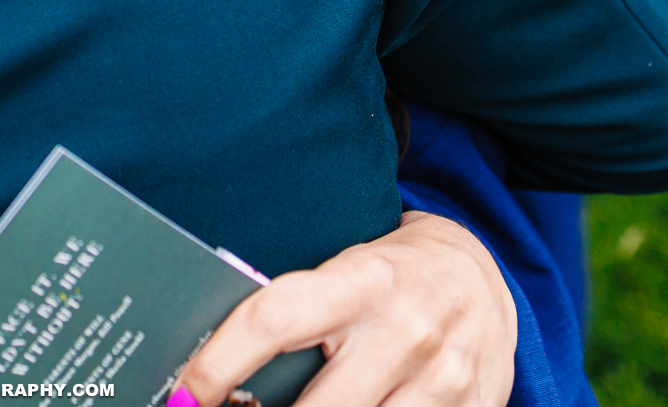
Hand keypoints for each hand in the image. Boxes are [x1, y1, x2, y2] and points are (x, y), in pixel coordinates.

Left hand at [169, 211, 514, 406]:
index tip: (185, 397)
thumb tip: (216, 363)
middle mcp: (404, 330)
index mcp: (360, 281)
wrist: (482, 274)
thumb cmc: (391, 276)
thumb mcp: (346, 272)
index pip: (272, 321)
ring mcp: (442, 378)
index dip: (219, 364)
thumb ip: (297, 314)